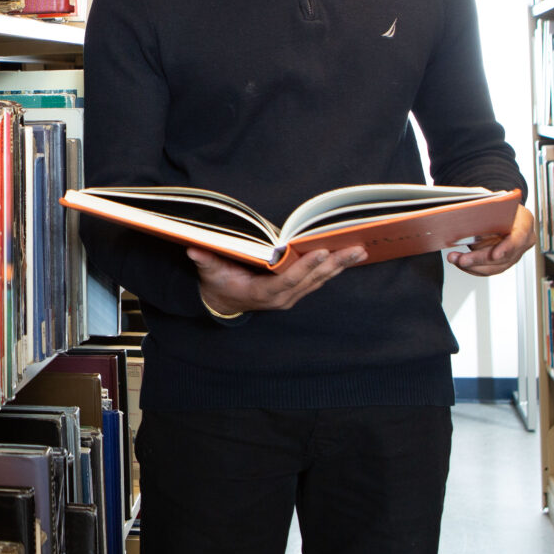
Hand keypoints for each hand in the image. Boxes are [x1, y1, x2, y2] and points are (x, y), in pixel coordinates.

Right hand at [187, 243, 367, 314]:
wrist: (223, 304)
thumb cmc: (219, 285)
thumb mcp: (210, 273)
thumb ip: (205, 261)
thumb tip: (194, 248)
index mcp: (263, 293)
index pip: (288, 280)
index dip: (305, 267)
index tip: (321, 252)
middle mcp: (282, 298)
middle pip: (312, 280)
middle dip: (334, 264)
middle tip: (356, 249)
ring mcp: (291, 297)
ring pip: (319, 280)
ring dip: (340, 266)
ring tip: (360, 251)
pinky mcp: (296, 292)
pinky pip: (318, 280)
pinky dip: (334, 269)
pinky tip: (348, 258)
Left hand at [446, 205, 535, 276]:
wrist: (501, 212)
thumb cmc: (498, 207)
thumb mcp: (492, 205)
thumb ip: (484, 214)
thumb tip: (465, 219)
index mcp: (524, 222)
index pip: (518, 237)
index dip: (507, 248)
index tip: (495, 255)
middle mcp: (523, 241)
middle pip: (503, 257)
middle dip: (480, 260)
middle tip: (463, 259)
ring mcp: (514, 253)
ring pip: (495, 267)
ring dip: (472, 266)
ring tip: (455, 259)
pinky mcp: (504, 262)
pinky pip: (488, 269)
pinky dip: (472, 267)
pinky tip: (459, 261)